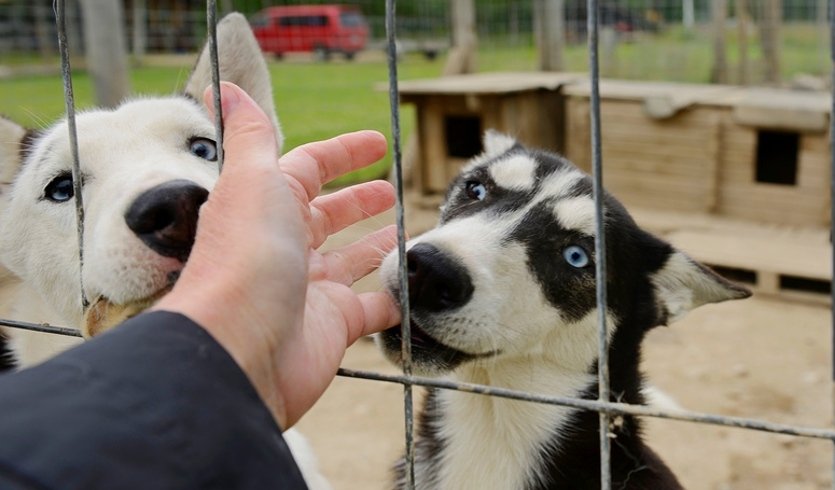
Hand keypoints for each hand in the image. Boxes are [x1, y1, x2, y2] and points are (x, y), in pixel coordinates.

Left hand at [154, 82, 399, 427]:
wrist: (241, 348)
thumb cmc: (246, 258)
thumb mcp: (251, 180)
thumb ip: (250, 134)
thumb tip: (221, 83)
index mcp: (269, 205)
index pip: (309, 168)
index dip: (343, 153)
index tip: (379, 141)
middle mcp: (288, 245)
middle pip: (330, 216)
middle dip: (359, 201)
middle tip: (391, 190)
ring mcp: (312, 288)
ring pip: (352, 261)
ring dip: (377, 246)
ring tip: (407, 232)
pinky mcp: (335, 326)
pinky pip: (374, 308)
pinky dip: (395, 299)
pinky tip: (415, 288)